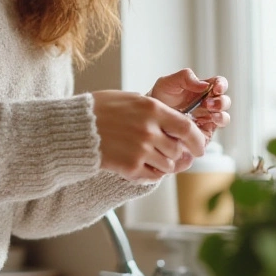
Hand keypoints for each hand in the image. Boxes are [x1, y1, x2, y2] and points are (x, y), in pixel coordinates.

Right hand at [91, 90, 206, 181]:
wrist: (75, 128)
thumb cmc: (100, 110)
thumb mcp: (131, 99)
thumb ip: (155, 111)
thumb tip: (176, 122)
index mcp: (152, 109)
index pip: (187, 127)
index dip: (197, 139)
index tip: (200, 146)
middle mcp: (149, 130)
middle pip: (178, 149)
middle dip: (177, 152)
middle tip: (170, 152)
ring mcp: (140, 150)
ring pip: (168, 165)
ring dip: (164, 163)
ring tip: (150, 157)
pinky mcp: (131, 167)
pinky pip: (153, 176)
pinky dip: (152, 173)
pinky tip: (141, 165)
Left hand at [148, 69, 230, 139]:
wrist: (148, 117)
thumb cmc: (159, 98)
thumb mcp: (167, 82)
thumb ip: (185, 77)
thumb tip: (204, 84)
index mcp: (202, 89)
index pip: (219, 84)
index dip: (221, 85)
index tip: (215, 88)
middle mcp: (208, 104)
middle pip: (225, 101)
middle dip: (221, 101)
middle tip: (208, 103)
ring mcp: (207, 118)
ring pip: (224, 116)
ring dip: (220, 113)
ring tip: (208, 111)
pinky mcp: (204, 132)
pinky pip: (215, 130)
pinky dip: (215, 125)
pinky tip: (205, 122)